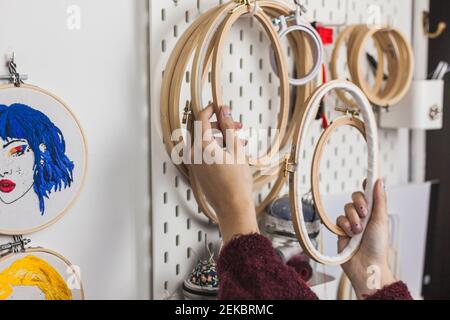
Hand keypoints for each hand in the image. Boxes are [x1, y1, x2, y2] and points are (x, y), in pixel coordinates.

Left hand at [188, 105, 258, 243]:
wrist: (232, 206)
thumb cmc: (236, 183)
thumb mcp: (236, 149)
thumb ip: (229, 127)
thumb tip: (224, 111)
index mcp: (201, 146)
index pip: (201, 119)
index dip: (210, 109)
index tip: (220, 107)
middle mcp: (193, 154)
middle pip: (202, 130)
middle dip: (220, 125)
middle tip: (236, 126)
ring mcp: (193, 163)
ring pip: (204, 141)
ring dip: (220, 137)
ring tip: (239, 141)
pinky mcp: (197, 171)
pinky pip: (204, 153)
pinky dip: (216, 148)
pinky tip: (232, 152)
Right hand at [336, 179, 395, 298]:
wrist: (366, 264)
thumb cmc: (377, 246)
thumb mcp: (381, 220)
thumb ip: (379, 200)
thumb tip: (379, 181)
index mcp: (375, 212)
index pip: (369, 193)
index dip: (367, 186)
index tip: (366, 178)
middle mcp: (363, 215)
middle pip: (355, 197)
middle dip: (359, 204)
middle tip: (365, 213)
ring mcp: (351, 222)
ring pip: (346, 208)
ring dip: (353, 218)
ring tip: (358, 231)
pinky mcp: (341, 229)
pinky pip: (338, 219)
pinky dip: (345, 226)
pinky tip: (350, 234)